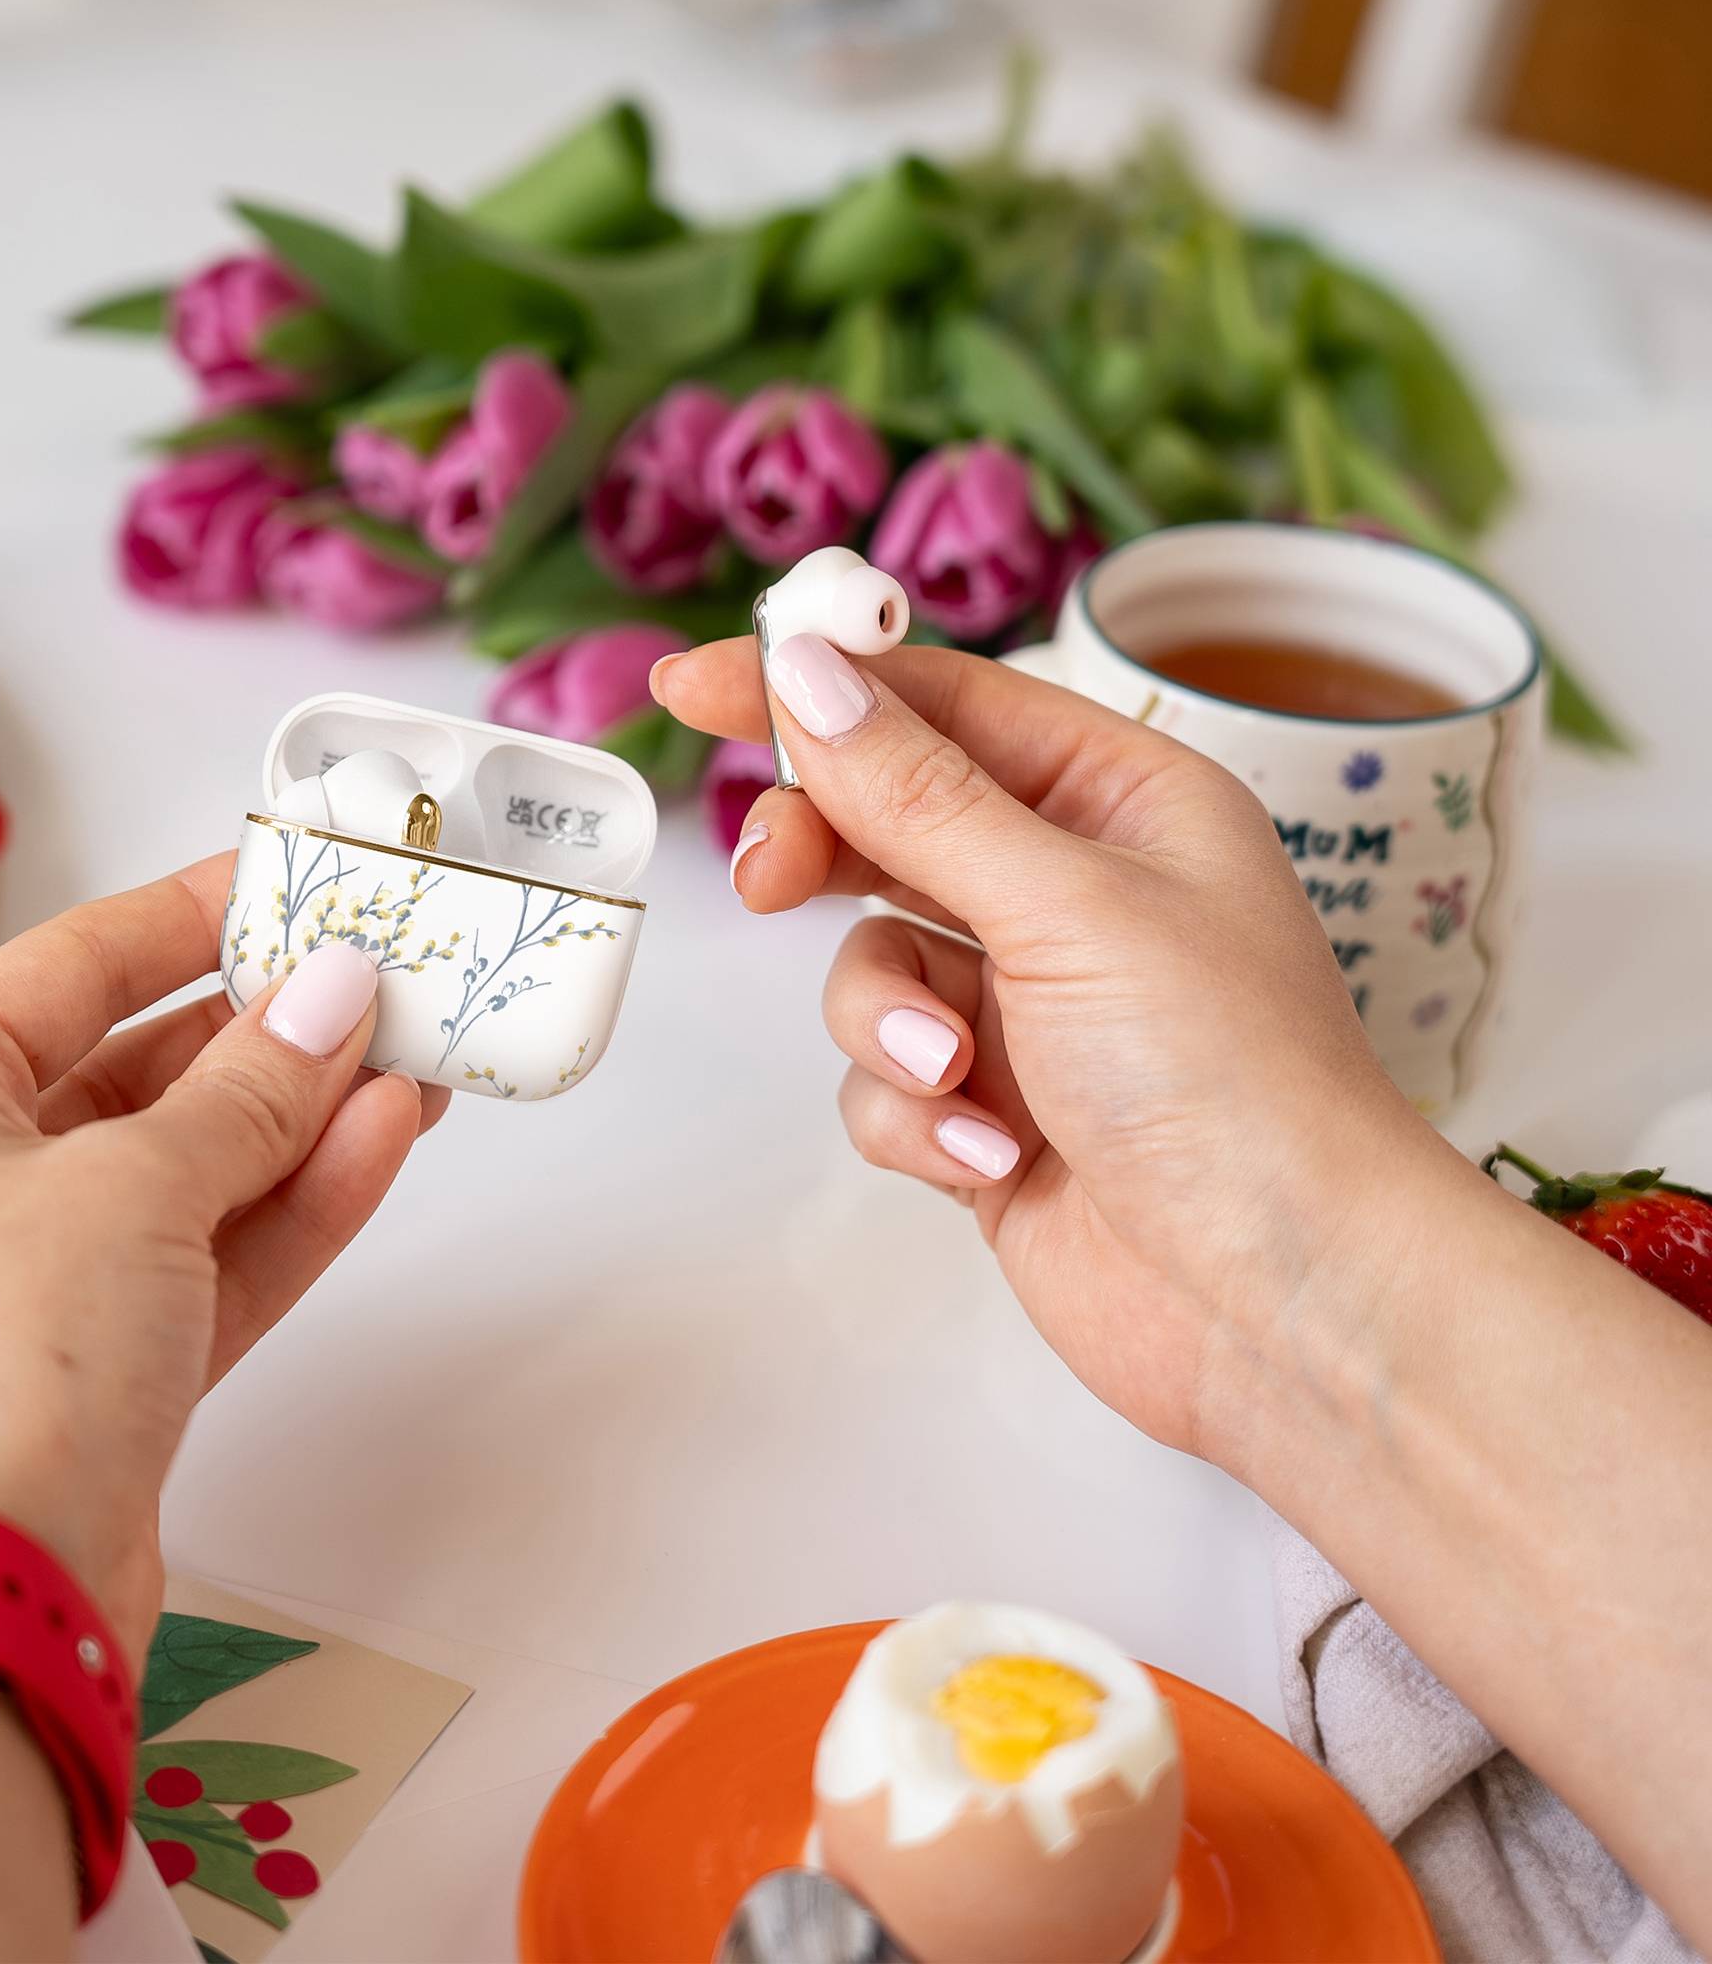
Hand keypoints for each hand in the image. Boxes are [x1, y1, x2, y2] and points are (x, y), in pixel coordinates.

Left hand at [0, 852, 444, 1662]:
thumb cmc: (0, 1357)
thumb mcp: (135, 1183)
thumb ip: (251, 1086)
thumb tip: (337, 991)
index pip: (74, 966)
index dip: (190, 912)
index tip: (292, 875)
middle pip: (146, 1069)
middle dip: (273, 1026)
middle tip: (386, 974)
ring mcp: (50, 1279)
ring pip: (202, 1166)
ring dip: (309, 1113)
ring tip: (420, 1051)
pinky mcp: (118, 1365)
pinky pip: (222, 1253)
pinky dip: (301, 1200)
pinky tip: (387, 1136)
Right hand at [654, 636, 1439, 1460]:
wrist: (1283, 1305)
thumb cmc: (1228, 1079)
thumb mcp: (1065, 905)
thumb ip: (917, 794)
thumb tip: (807, 673)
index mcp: (1122, 802)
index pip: (941, 705)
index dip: (817, 686)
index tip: (696, 683)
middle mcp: (1074, 893)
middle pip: (888, 825)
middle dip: (824, 858)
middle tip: (764, 876)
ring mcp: (1028, 1009)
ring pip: (871, 965)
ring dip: (891, 1023)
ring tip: (957, 1077)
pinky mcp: (991, 1114)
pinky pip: (886, 1081)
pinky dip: (919, 1119)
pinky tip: (992, 1161)